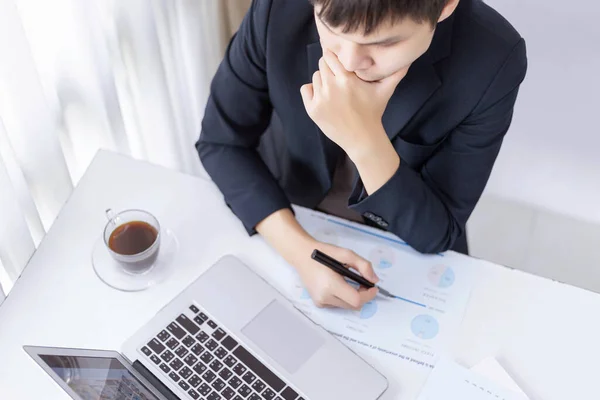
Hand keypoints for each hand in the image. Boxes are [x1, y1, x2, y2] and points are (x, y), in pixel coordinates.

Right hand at [256, 209, 378, 309]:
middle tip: (364, 282)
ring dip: (354, 297)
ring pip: (347, 306)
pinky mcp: (319, 303)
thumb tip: (374, 280)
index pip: (356, 300)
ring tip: (351, 282)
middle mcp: (324, 297)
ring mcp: (320, 302)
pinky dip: (344, 298)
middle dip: (363, 296)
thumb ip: (363, 266)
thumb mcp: (346, 254)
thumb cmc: (324, 252)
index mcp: (331, 285)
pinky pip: (338, 305)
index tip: (373, 287)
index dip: (368, 295)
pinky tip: (341, 286)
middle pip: (353, 305)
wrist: (302, 255)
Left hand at [300, 49, 408, 156]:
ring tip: (334, 92)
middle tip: (339, 80)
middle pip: (322, 64)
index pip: (330, 55)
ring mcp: (320, 98)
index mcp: (347, 78)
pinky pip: (306, 89)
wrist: (362, 139)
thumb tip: (407, 58)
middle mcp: (332, 86)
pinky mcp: (313, 109)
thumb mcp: (385, 91)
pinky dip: (312, 91)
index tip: (341, 66)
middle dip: (330, 69)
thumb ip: (395, 73)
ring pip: (315, 76)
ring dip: (322, 80)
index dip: (336, 59)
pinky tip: (324, 99)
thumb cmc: (373, 112)